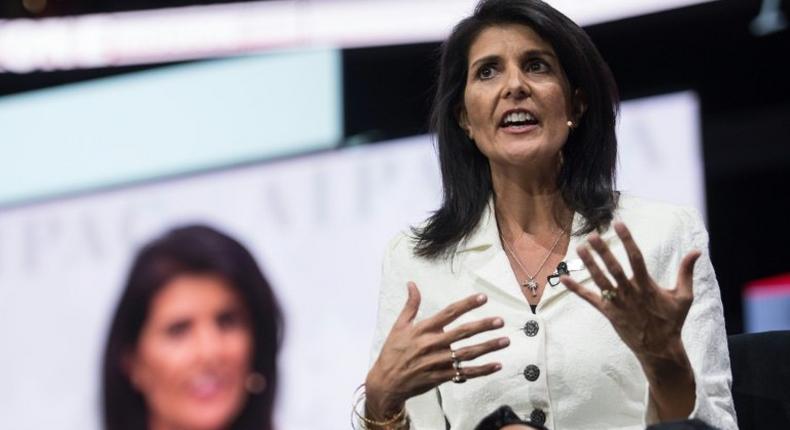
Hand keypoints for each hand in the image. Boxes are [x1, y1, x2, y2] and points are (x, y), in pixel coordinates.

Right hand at [365, 282, 509, 419]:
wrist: (386, 382)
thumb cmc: (392, 352)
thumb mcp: (398, 326)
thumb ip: (410, 305)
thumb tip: (412, 284)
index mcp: (423, 329)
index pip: (449, 313)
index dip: (467, 305)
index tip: (483, 298)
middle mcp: (432, 344)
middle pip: (462, 333)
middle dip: (483, 326)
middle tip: (500, 320)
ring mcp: (438, 362)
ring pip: (468, 353)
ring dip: (488, 347)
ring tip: (505, 340)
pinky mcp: (441, 377)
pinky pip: (465, 373)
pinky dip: (482, 370)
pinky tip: (497, 365)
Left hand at [560, 222, 698, 418]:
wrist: (659, 349)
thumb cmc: (672, 321)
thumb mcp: (684, 297)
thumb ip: (686, 272)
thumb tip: (697, 251)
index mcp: (647, 286)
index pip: (636, 257)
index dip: (627, 240)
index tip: (619, 224)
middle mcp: (630, 292)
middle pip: (614, 268)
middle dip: (603, 251)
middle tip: (593, 235)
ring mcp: (618, 303)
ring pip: (601, 280)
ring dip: (590, 264)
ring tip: (580, 247)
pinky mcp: (609, 313)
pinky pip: (590, 299)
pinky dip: (577, 289)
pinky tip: (565, 278)